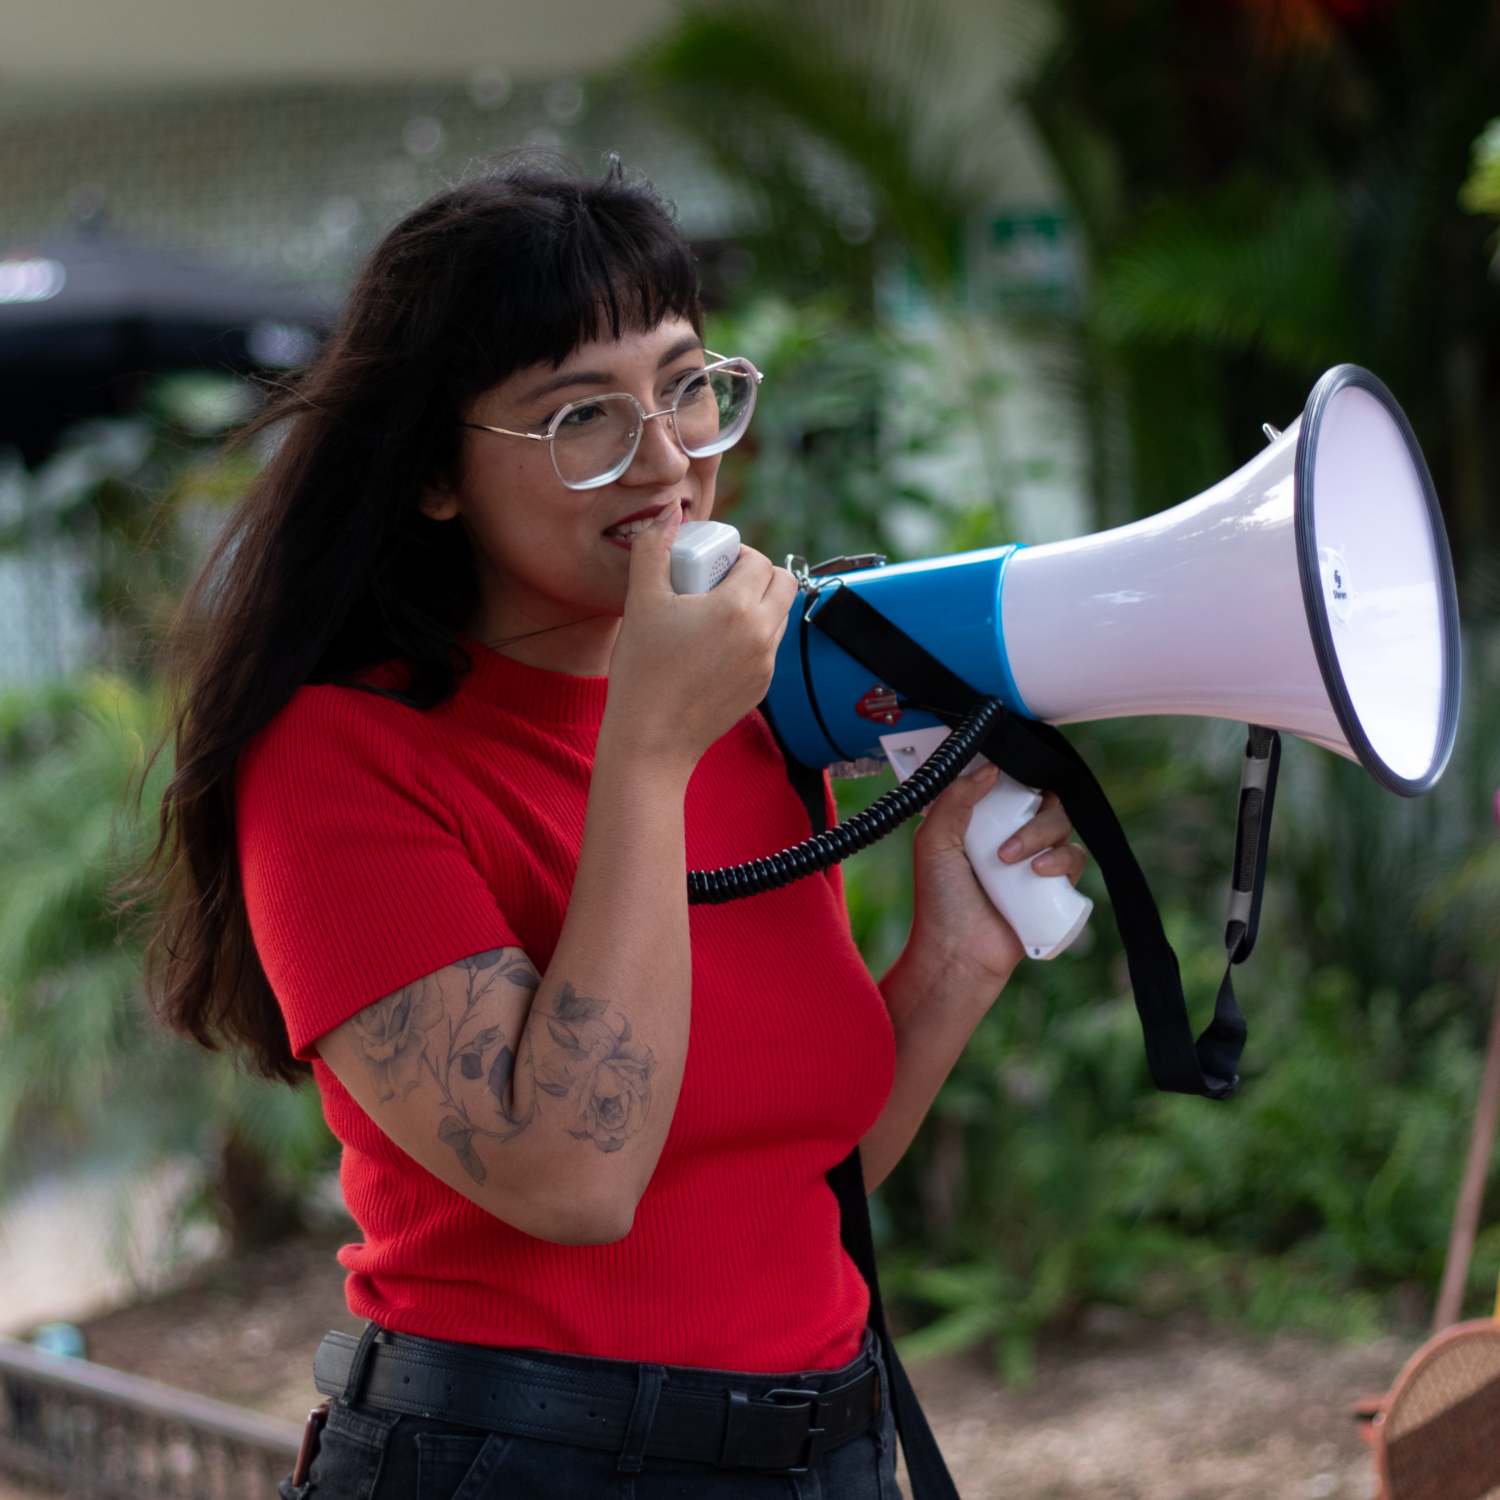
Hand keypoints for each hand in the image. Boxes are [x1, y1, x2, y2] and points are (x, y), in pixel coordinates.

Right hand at [603, 506, 798, 773]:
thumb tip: (668, 512)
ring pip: (780, 616)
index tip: (712, 563)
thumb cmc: (642, 672)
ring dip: (758, 604)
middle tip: (719, 583)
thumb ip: (652, 549)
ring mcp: (766, 665)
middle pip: (783, 584)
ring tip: (716, 613)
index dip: (738, 554)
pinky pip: (769, 648)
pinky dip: (752, 636)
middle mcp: (762, 635)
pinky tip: (715, 647)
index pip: (760, 561)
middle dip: (756, 575)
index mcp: (737, 608)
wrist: (651, 740)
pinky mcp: (761, 688)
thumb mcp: (641, 602)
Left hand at [907, 764, 1087, 1002]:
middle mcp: (1011, 837)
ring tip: (1016, 863)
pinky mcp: (1053, 886)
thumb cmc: (939, 902)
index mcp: (982, 822)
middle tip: (1003, 847)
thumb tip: (988, 768)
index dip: (1016, 777)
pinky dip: (1063, 858)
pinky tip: (1041, 872)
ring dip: (1043, 835)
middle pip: (1044, 801)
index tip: (1011, 778)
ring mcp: (1034, 860)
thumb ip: (953, 800)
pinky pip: (1075, 857)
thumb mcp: (933, 842)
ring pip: (1062, 825)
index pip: (1011, 785)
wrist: (956, 953)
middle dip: (1031, 816)